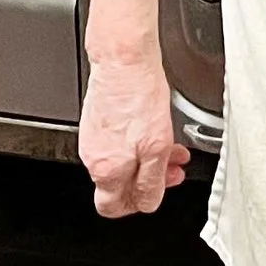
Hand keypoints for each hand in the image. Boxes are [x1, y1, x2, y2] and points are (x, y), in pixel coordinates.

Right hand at [80, 51, 189, 216]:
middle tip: (173, 168)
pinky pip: (117, 141)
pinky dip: (136, 140)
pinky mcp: (97, 119)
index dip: (137, 204)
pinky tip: (155, 128)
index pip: (112, 206)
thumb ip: (151, 182)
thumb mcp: (157, 148)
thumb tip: (148, 202)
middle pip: (119, 184)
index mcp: (105, 170)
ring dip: (147, 158)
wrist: (124, 59)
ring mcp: (93, 137)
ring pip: (121, 160)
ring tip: (171, 146)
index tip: (156, 192)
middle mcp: (93, 157)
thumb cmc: (139, 97)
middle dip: (149, 179)